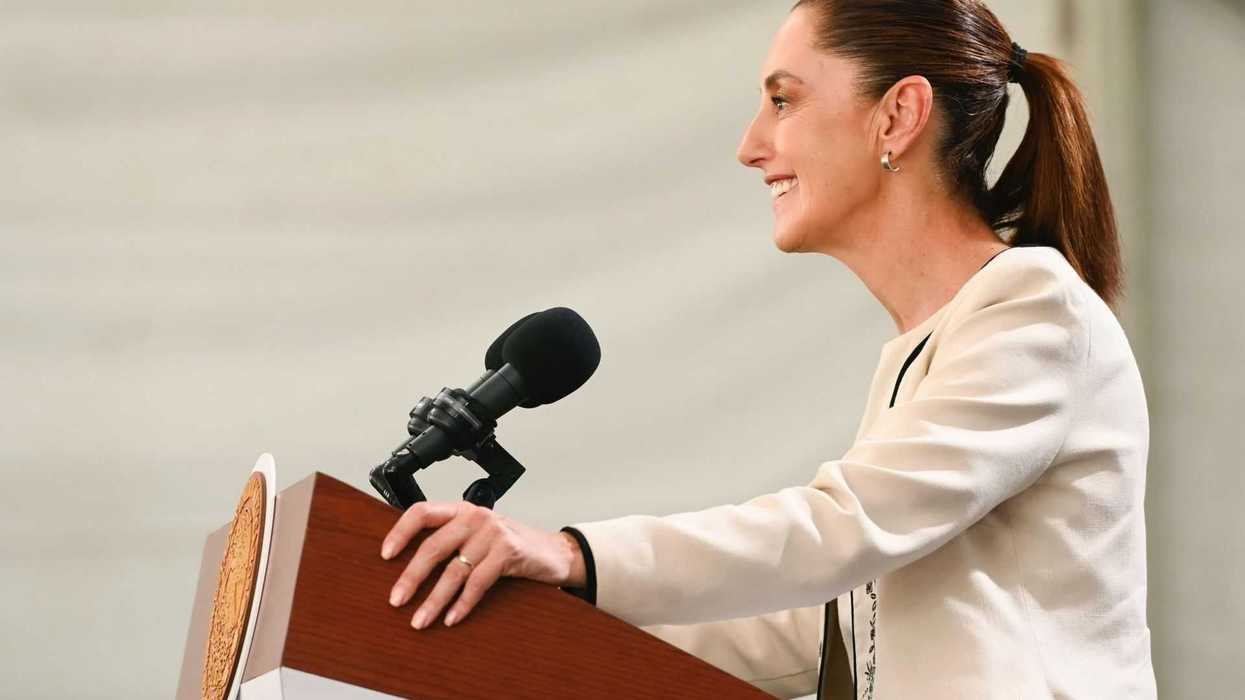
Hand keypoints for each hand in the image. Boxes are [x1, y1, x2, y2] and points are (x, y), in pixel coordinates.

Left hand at [381, 500, 586, 628]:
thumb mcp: (479, 537)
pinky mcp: (508, 552)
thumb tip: (410, 570)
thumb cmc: (511, 547)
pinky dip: (463, 604)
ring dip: (434, 600)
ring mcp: (493, 533)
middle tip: (396, 600)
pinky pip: (478, 582)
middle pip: (433, 546)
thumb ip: (452, 542)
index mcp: (461, 510)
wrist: (555, 552)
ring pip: (454, 570)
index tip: (385, 555)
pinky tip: (452, 618)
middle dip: (412, 577)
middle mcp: (475, 517)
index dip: (400, 532)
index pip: (422, 512)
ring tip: (421, 620)